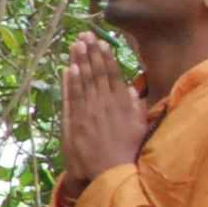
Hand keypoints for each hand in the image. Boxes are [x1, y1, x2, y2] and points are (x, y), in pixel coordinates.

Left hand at [62, 35, 147, 184]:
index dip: (106, 57)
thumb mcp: (138, 128)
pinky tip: (70, 68)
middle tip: (85, 35)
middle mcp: (105, 105)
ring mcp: (89, 112)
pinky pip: (73, 98)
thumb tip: (133, 92)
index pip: (113, 75)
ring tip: (76, 44)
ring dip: (80, 61)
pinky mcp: (75, 121)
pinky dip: (71, 82)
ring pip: (84, 82)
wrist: (108, 172)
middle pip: (97, 73)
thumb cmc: (125, 151)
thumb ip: (136, 108)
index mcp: (122, 105)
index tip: (102, 42)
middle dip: (91, 53)